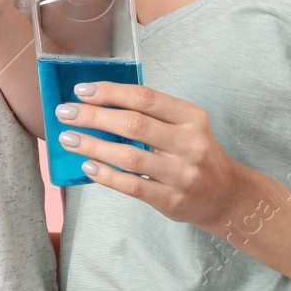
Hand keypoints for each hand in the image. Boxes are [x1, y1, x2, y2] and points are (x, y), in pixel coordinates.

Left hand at [56, 81, 253, 228]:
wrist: (224, 195)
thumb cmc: (196, 154)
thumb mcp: (186, 126)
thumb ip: (153, 116)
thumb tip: (101, 105)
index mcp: (191, 117)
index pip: (146, 98)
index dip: (111, 92)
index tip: (82, 91)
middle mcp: (188, 142)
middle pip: (134, 124)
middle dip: (94, 117)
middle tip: (66, 113)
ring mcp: (181, 173)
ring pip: (130, 156)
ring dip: (94, 146)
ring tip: (69, 139)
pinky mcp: (171, 199)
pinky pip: (132, 186)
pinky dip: (107, 175)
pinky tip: (88, 166)